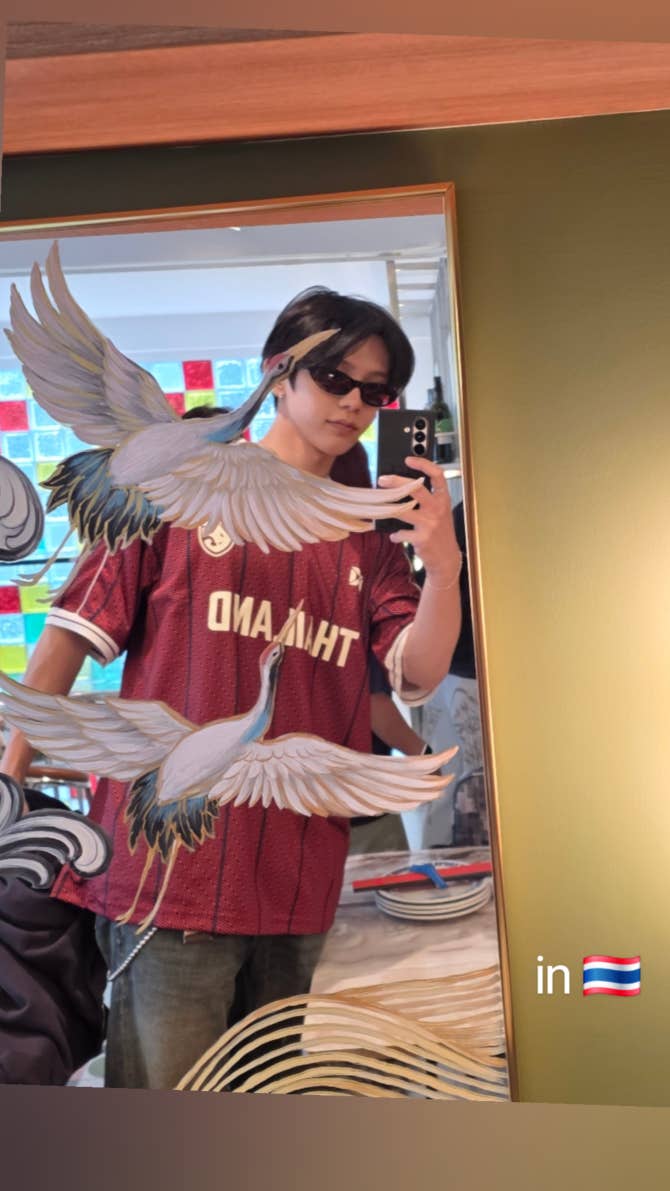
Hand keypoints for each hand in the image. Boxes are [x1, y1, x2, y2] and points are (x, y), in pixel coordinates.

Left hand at [377, 456, 459, 578]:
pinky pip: (401, 533)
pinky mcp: (421, 538)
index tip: (409, 459)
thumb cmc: (440, 533)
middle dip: (396, 482)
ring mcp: (430, 524)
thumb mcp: (439, 513)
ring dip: (388, 508)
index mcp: (443, 499)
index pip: (437, 475)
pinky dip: (396, 535)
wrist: (447, 559)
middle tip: (382, 479)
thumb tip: (401, 487)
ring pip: (403, 511)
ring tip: (379, 506)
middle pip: (416, 489)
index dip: (424, 464)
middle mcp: (438, 509)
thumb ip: (426, 500)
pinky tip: (395, 536)